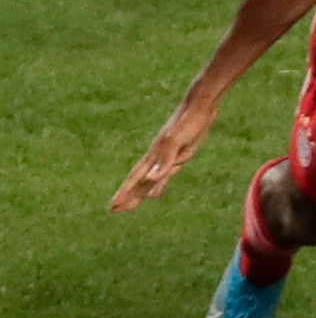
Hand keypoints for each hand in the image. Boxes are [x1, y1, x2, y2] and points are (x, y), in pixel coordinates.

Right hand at [109, 93, 220, 210]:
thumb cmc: (188, 123)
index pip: (135, 178)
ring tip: (133, 205)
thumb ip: (164, 162)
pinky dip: (160, 183)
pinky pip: (166, 173)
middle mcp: (157, 157)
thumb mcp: (177, 143)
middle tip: (116, 210)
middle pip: (140, 182)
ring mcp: (168, 155)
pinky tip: (156, 193)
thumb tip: (149, 179)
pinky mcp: (180, 153)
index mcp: (154, 155)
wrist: (201, 106)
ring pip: (152, 180)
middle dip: (129, 196)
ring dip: (142, 192)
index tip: (113, 206)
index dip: (125, 192)